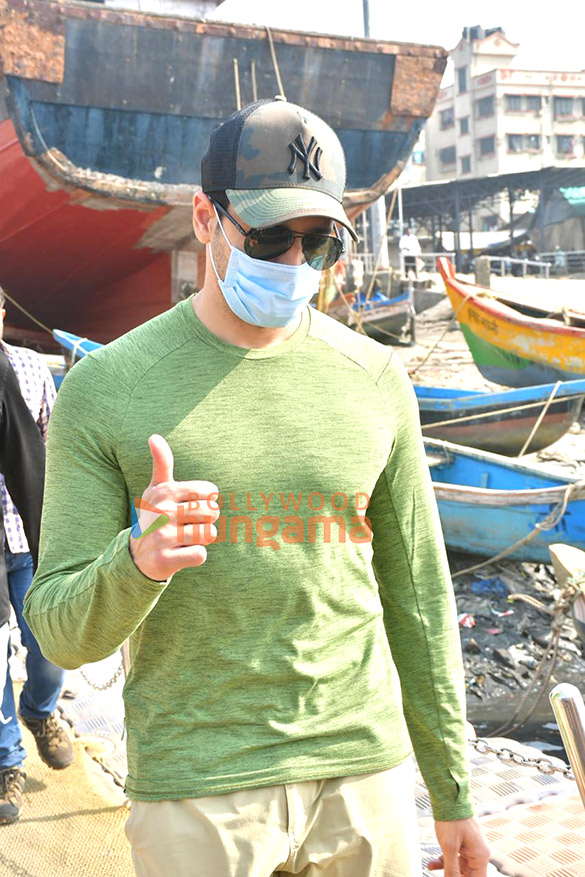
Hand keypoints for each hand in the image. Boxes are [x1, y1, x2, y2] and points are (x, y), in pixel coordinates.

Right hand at [129, 434, 218, 579]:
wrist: (136, 556)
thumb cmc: (155, 516)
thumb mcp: (156, 489)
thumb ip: (162, 463)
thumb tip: (153, 436)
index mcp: (165, 491)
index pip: (211, 491)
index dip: (207, 500)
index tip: (190, 506)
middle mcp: (162, 512)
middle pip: (212, 512)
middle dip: (206, 520)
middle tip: (188, 525)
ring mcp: (162, 537)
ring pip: (209, 534)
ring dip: (202, 539)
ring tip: (184, 539)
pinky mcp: (165, 560)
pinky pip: (200, 555)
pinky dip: (195, 556)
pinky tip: (180, 553)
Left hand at [428, 817, 489, 875]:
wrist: (448, 797)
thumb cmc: (452, 818)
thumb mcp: (449, 847)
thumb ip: (451, 869)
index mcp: (481, 855)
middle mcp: (479, 852)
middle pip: (469, 874)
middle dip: (454, 876)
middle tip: (443, 875)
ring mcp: (471, 847)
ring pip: (460, 867)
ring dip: (447, 869)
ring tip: (433, 867)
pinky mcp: (463, 842)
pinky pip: (456, 857)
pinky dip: (445, 860)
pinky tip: (433, 863)